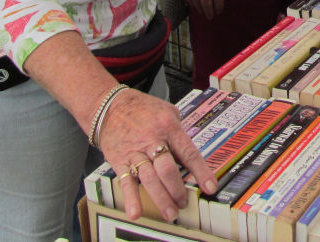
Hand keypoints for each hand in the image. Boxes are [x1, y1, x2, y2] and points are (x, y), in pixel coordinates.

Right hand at [98, 87, 217, 221]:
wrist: (109, 106)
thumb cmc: (141, 108)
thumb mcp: (167, 110)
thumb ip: (180, 131)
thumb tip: (190, 152)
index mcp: (168, 127)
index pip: (188, 152)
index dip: (201, 172)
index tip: (210, 187)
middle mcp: (152, 140)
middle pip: (167, 169)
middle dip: (177, 190)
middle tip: (184, 203)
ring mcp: (135, 152)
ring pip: (150, 178)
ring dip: (161, 198)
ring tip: (170, 213)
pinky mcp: (120, 160)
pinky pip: (126, 181)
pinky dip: (131, 198)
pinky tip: (136, 211)